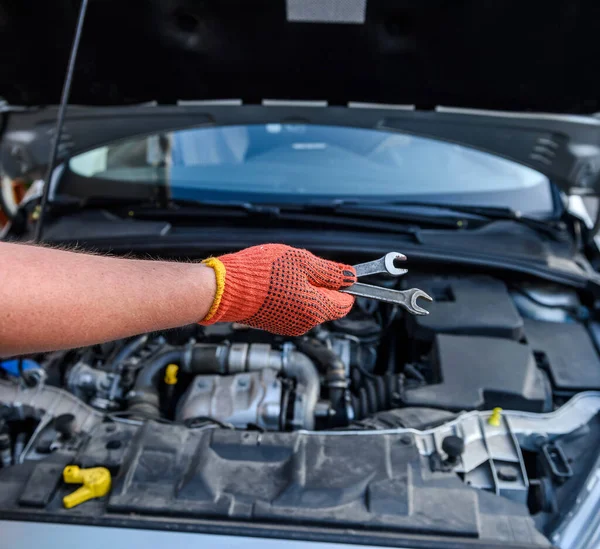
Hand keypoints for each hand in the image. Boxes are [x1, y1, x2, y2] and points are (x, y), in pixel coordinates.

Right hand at [200, 244, 356, 335]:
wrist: (226, 288)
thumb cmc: (262, 274)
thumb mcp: (303, 262)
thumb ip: (330, 271)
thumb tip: (351, 277)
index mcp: (317, 309)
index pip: (345, 303)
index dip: (344, 286)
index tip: (336, 272)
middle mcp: (305, 323)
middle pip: (327, 305)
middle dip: (321, 286)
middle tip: (302, 268)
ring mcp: (288, 326)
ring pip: (308, 306)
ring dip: (303, 290)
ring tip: (283, 274)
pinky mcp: (274, 324)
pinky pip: (291, 309)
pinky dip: (288, 296)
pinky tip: (273, 284)